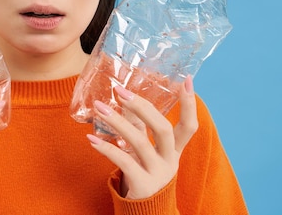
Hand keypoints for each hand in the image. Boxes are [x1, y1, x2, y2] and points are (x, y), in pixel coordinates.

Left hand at [88, 76, 197, 199]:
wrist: (144, 211)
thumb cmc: (142, 172)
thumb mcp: (145, 150)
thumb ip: (139, 126)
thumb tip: (125, 99)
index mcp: (174, 151)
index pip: (189, 126)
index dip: (190, 105)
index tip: (187, 80)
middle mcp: (170, 161)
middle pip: (164, 130)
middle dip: (143, 107)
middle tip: (121, 91)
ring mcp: (157, 174)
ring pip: (140, 143)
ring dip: (117, 122)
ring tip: (99, 108)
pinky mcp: (142, 185)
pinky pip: (123, 162)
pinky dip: (106, 149)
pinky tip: (91, 139)